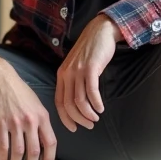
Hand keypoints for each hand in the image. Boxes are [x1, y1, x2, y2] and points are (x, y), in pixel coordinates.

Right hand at [0, 54, 70, 159]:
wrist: (0, 79)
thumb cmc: (20, 92)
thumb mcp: (37, 105)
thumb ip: (42, 122)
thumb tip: (45, 142)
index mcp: (42, 117)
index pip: (50, 143)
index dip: (49, 158)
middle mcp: (30, 121)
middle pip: (34, 150)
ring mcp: (15, 123)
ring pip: (18, 150)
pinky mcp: (0, 123)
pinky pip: (3, 145)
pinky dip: (3, 155)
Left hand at [56, 14, 121, 130]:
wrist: (100, 31)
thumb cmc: (91, 51)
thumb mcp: (78, 67)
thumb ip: (75, 82)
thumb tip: (79, 103)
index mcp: (62, 75)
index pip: (59, 102)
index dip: (66, 118)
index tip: (74, 128)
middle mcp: (67, 74)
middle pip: (68, 105)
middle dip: (78, 119)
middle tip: (89, 126)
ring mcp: (78, 71)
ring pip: (80, 100)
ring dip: (88, 113)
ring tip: (96, 118)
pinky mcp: (90, 68)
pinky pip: (91, 92)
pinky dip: (96, 103)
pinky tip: (101, 108)